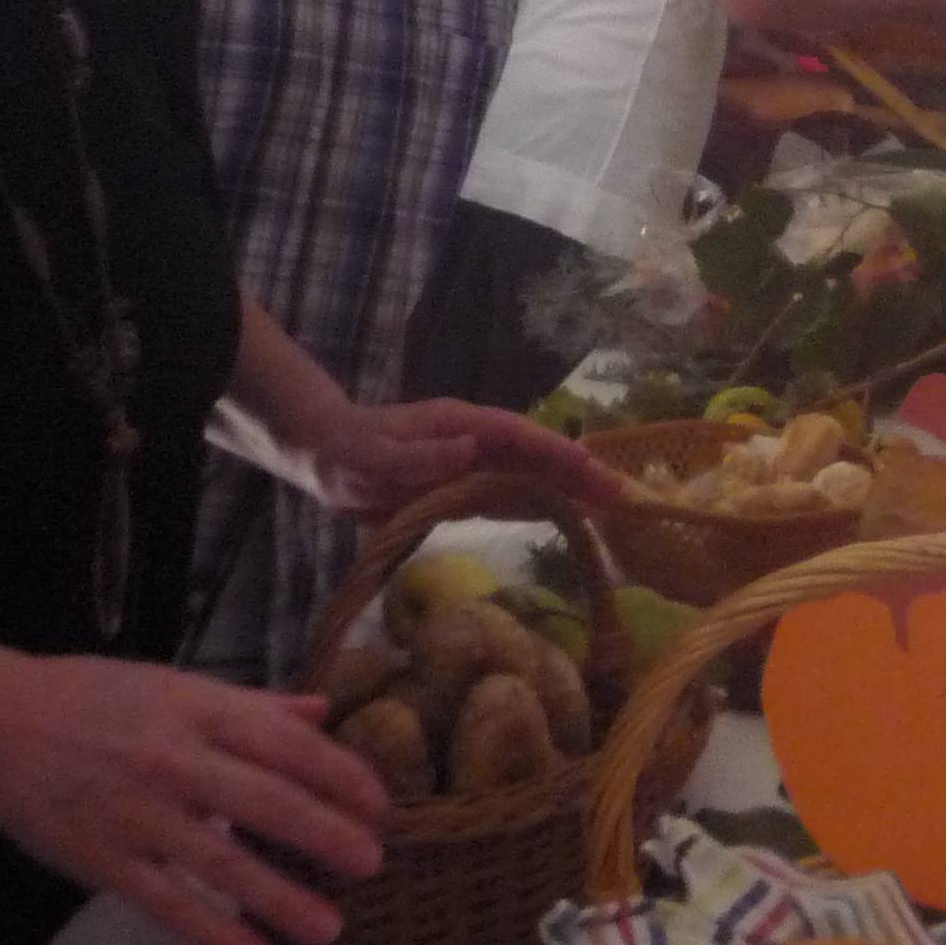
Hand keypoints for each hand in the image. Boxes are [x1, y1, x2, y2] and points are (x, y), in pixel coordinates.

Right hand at [0, 654, 389, 944]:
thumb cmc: (92, 699)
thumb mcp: (175, 685)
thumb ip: (251, 704)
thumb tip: (321, 710)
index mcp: (199, 712)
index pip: (285, 743)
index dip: (338, 773)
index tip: (378, 802)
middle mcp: (176, 761)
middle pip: (266, 801)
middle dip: (325, 834)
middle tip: (371, 863)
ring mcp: (139, 815)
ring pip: (222, 862)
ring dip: (280, 898)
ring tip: (329, 928)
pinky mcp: (104, 861)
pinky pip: (167, 903)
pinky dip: (212, 933)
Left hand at [305, 397, 629, 520]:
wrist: (324, 457)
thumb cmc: (346, 453)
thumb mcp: (372, 458)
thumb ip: (417, 457)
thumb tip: (470, 450)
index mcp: (461, 425)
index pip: (519, 436)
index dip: (555, 451)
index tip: (589, 467)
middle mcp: (476, 441)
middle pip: (537, 456)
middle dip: (579, 473)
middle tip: (621, 497)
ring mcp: (475, 463)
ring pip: (532, 476)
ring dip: (571, 490)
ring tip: (611, 509)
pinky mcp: (467, 486)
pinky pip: (513, 496)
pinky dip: (545, 505)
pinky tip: (570, 518)